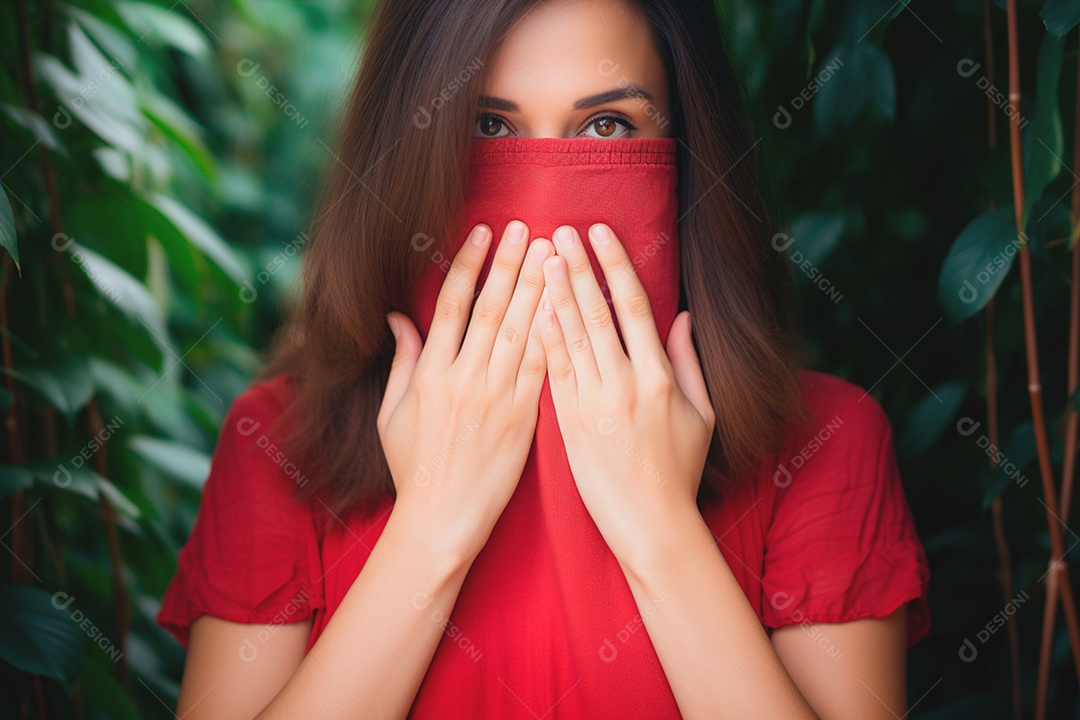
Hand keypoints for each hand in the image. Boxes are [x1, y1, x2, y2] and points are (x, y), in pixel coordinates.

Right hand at [378, 221, 553, 558]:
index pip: (453, 304)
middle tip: (530, 227)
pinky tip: (568, 307)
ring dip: (541, 289)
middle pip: (493, 308)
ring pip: (522, 331)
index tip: (486, 232)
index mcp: (430, 373)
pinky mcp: (524, 418)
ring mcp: (497, 398)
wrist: (442, 520)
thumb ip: (400, 362)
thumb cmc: (414, 469)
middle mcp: (465, 378)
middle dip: (513, 264)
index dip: (471, 264)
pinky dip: (555, 334)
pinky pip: (542, 368)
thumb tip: (397, 318)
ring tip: (556, 253)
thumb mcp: (392, 414)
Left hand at [537, 223, 715, 565]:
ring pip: (570, 337)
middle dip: (576, 267)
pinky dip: (542, 339)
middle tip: (558, 231)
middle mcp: (624, 385)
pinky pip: (552, 373)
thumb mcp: (701, 415)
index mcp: (659, 378)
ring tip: (540, 257)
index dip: (613, 265)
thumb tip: (682, 316)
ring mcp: (593, 404)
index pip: (632, 307)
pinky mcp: (568, 424)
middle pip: (595, 313)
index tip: (599, 233)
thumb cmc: (678, 472)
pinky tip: (531, 310)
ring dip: (553, 293)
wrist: (650, 526)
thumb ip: (690, 363)